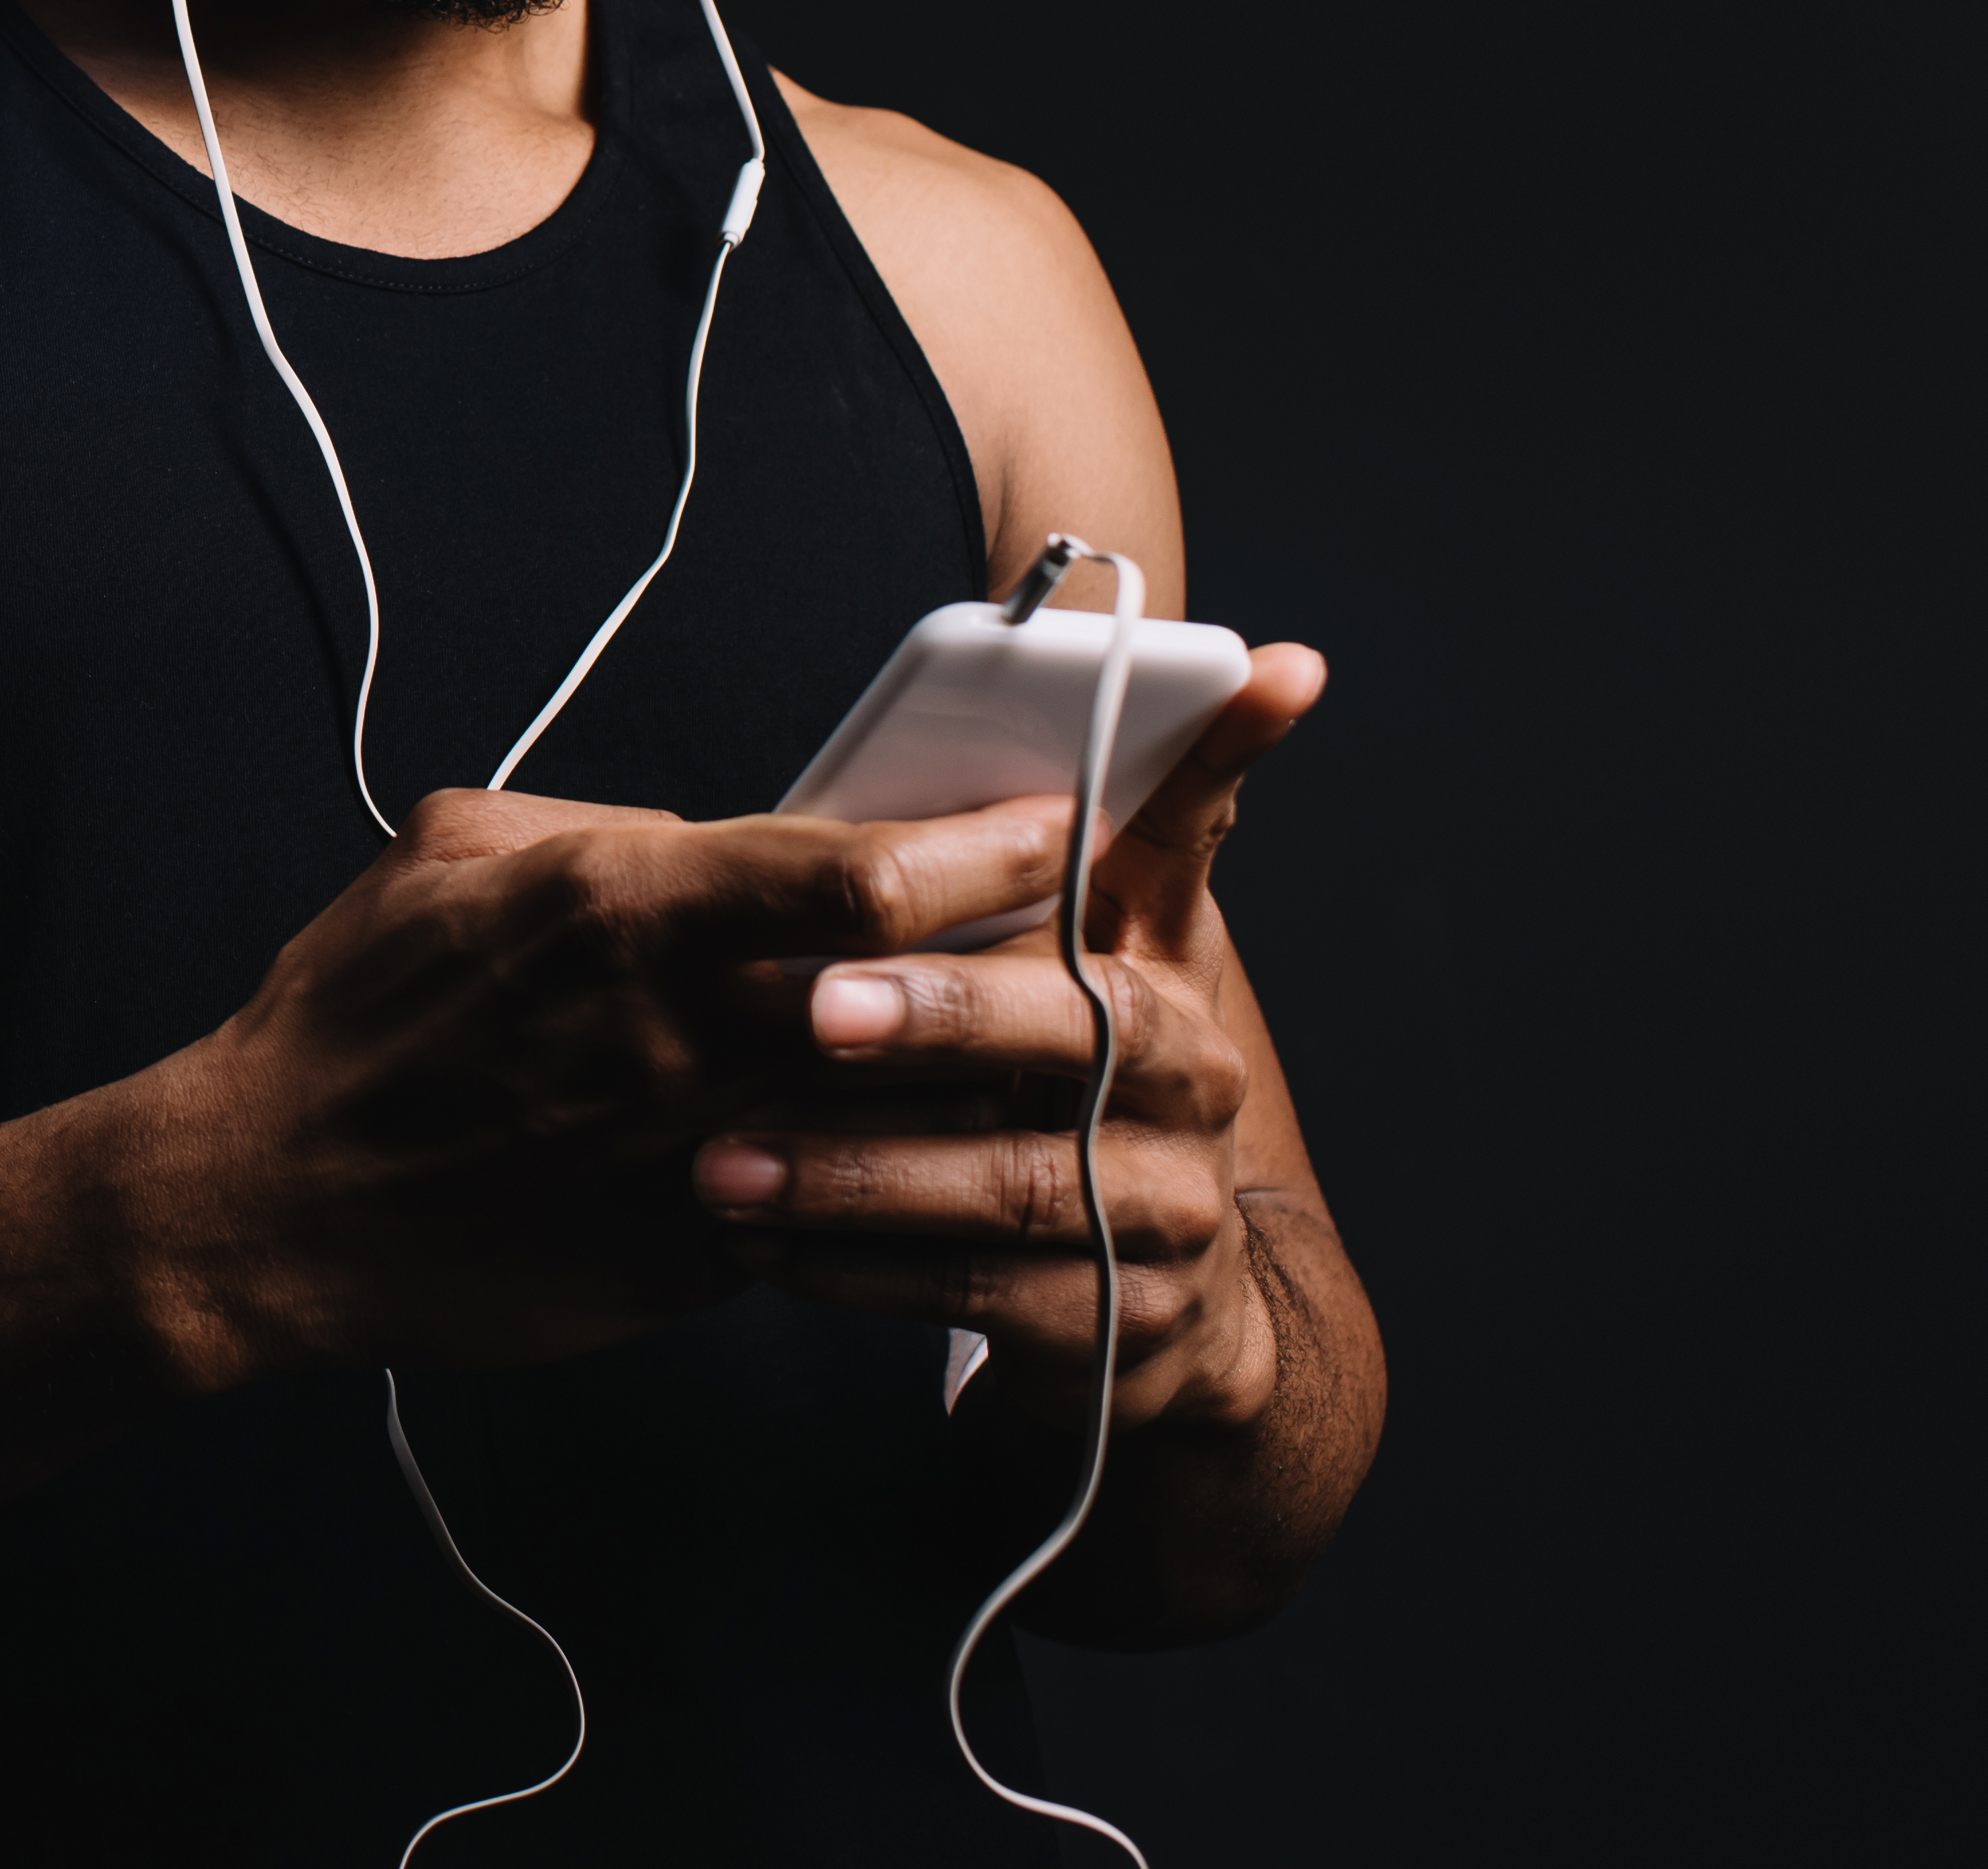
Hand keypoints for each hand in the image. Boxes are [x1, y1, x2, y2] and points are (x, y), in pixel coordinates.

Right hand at [154, 780, 1086, 1381]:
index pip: (858, 868)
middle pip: (918, 988)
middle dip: (1029, 956)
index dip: (985, 843)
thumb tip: (714, 836)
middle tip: (1104, 927)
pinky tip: (938, 1147)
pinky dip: (898, 1170)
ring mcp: (693, 1148)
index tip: (1063, 819)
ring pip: (903, 1104)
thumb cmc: (354, 1013)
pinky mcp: (693, 1249)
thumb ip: (604, 831)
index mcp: (622, 906)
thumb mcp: (454, 851)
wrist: (276, 1201)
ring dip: (990, 1068)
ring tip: (1059, 1036)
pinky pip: (837, 1197)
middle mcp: (679, 1028)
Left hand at [683, 646, 1329, 1428]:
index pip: (1192, 834)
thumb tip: (980, 741)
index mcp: (1160, 962)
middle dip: (941, 1014)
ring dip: (855, 1171)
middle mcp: (1192, 1074)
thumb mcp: (1046, 972)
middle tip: (812, 1008)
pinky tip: (764, 1246)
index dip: (1227, 752)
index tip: (1267, 665)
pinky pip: (981, 1293)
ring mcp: (1173, 1204)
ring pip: (1014, 1180)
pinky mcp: (1125, 1320)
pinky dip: (861, 1269)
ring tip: (721, 1165)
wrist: (1147, 1321)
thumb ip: (1018, 864)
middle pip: (1080, 1026)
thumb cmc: (1048, 1101)